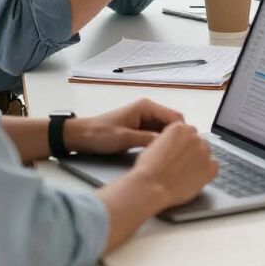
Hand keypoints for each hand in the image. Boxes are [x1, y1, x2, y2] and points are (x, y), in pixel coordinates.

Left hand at [63, 98, 183, 154]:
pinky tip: (160, 156)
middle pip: (172, 123)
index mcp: (147, 107)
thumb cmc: (100, 134)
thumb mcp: (125, 138)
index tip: (185, 149)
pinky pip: (156, 135)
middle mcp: (149, 110)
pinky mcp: (140, 128)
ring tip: (172, 157)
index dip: (182, 132)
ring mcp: (145, 119)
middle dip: (176, 138)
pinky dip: (159, 144)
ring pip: (165, 131)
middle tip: (179, 155)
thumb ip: (148, 139)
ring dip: (168, 142)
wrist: (79, 137)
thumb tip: (170, 144)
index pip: (174, 117)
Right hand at [130, 121, 217, 208]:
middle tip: (181, 165)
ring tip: (185, 173)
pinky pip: (214, 166)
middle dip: (191, 152)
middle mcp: (195, 136)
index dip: (182, 145)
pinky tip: (194, 178)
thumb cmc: (148, 169)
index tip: (178, 154)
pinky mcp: (211, 167)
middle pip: (198, 142)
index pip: (188, 133)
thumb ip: (171, 140)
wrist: (150, 186)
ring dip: (199, 160)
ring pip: (206, 153)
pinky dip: (207, 172)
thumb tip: (178, 144)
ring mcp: (204, 151)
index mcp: (180, 127)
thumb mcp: (155, 144)